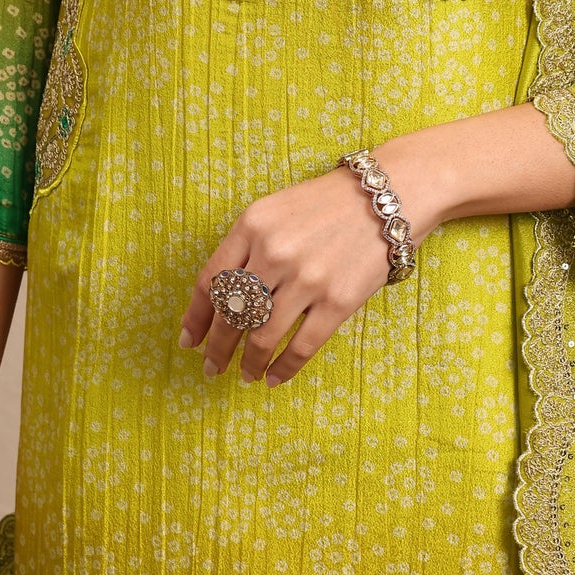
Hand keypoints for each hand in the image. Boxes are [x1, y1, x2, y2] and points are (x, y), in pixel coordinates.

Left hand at [178, 153, 437, 386]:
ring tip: (245, 375)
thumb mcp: (276, 210)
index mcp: (253, 224)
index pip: (211, 282)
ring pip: (262, 336)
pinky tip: (274, 378)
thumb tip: (218, 301)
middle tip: (211, 366)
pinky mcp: (337, 301)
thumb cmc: (326, 204)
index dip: (195, 317)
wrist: (386, 196)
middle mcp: (275, 251)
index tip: (188, 340)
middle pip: (232, 313)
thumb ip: (245, 247)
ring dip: (248, 363)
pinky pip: (301, 347)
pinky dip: (283, 368)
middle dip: (217, 347)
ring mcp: (307, 278)